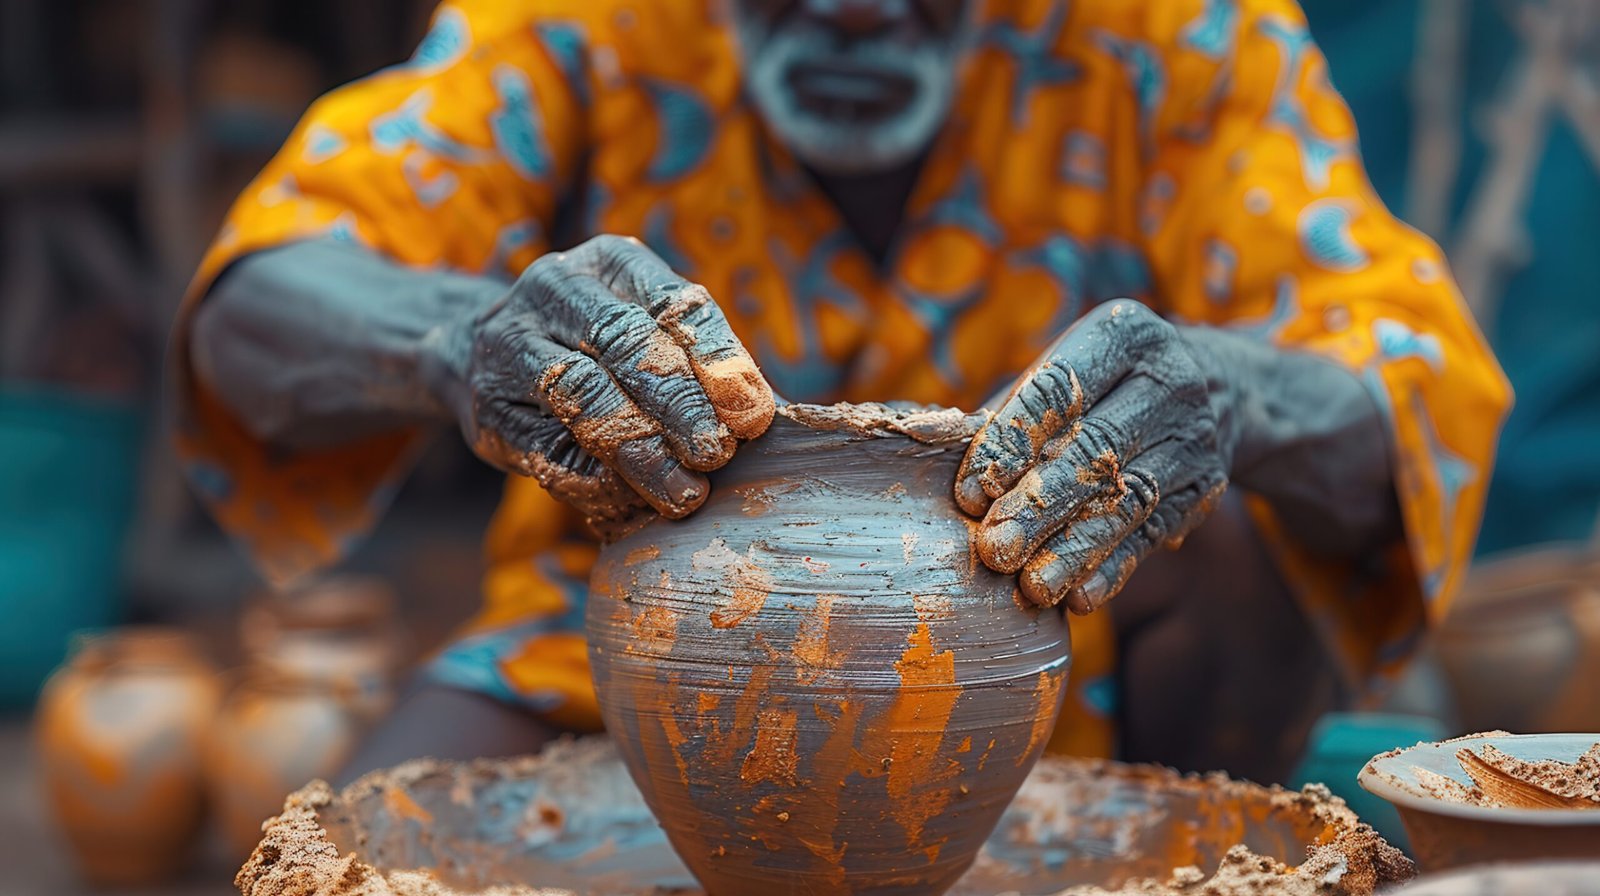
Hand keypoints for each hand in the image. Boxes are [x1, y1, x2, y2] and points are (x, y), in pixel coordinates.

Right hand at [426, 235, 774, 523]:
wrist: (476, 358)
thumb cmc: (596, 350)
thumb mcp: (647, 332)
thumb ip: (701, 368)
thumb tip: (772, 418)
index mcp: (611, 261)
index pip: (673, 302)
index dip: (718, 360)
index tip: (752, 414)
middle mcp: (555, 288)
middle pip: (625, 343)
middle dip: (680, 406)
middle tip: (717, 455)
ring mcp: (512, 346)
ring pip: (583, 395)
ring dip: (642, 451)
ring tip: (685, 492)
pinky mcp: (489, 410)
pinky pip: (550, 450)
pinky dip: (599, 482)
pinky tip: (635, 503)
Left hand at [956, 300, 1234, 613]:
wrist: (1217, 389)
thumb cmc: (1101, 383)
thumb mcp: (1066, 370)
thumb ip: (1011, 412)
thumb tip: (936, 459)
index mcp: (1122, 334)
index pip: (1058, 390)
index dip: (1010, 444)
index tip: (968, 496)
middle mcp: (1168, 380)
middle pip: (1095, 449)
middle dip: (1039, 505)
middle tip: (994, 551)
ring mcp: (1193, 436)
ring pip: (1128, 500)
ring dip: (1076, 549)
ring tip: (1032, 588)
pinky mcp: (1204, 487)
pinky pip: (1154, 533)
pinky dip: (1115, 567)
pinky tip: (1080, 597)